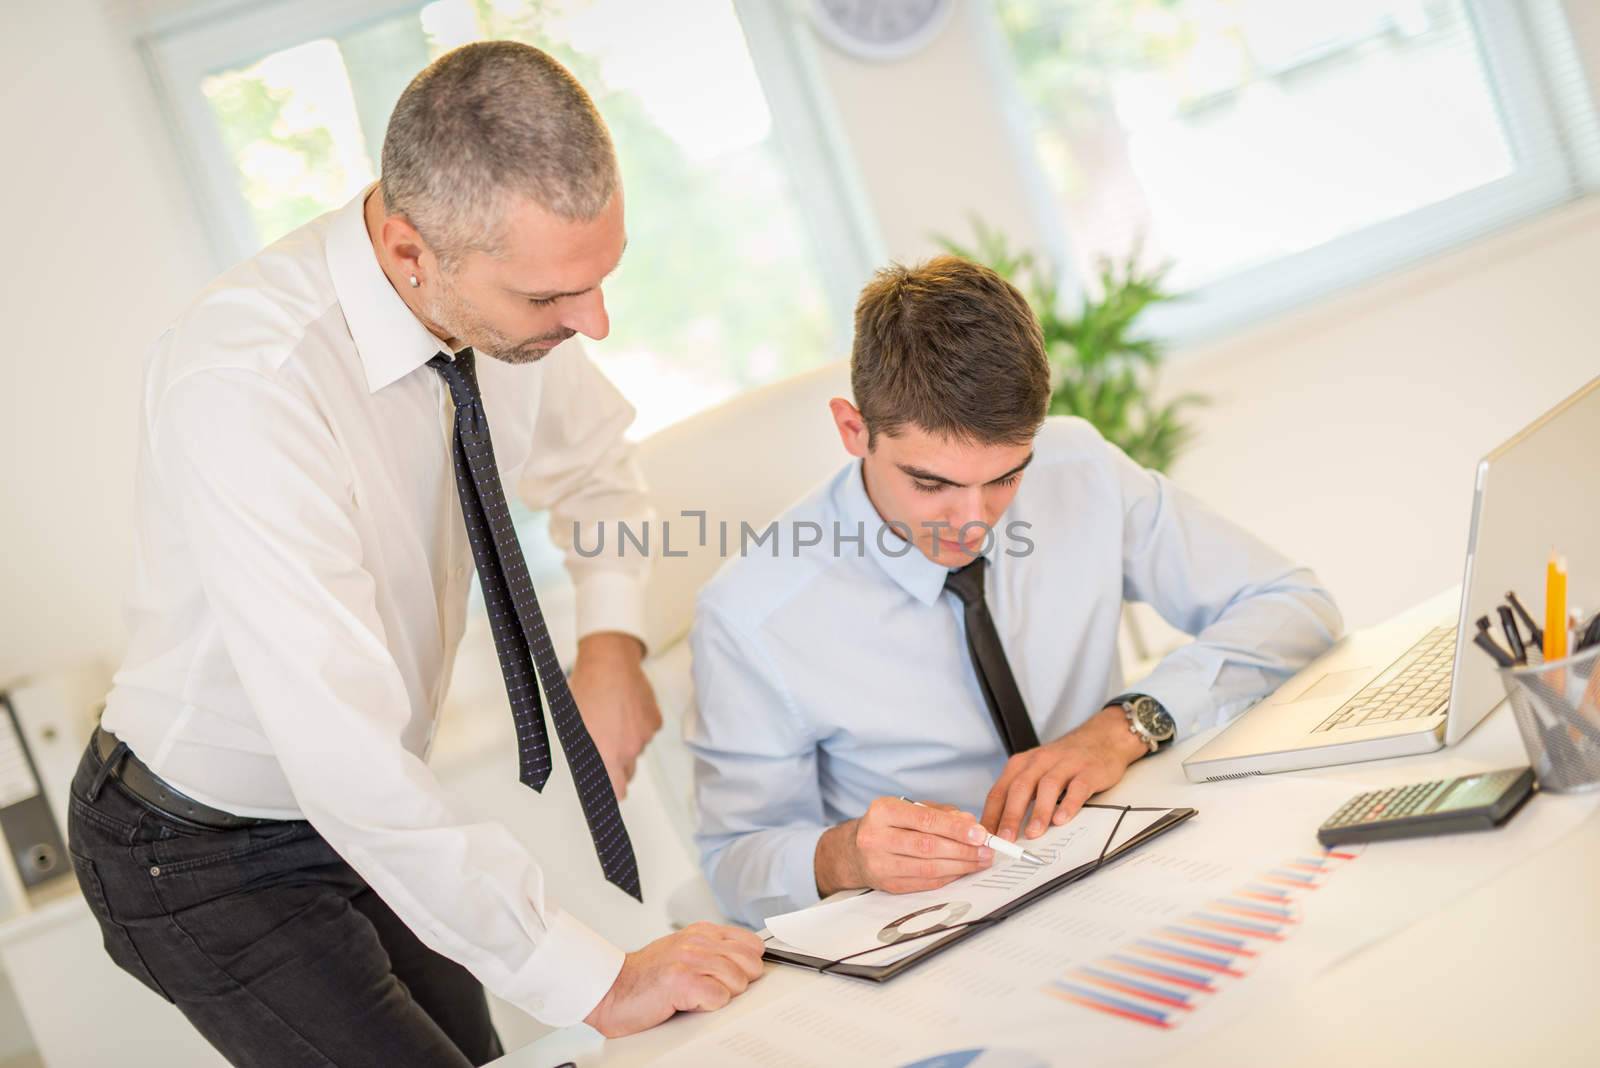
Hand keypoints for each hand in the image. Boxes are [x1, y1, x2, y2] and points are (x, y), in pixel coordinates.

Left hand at [568, 632, 660, 798]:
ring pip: (637, 750)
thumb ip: (586, 756)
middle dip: (617, 765)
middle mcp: (628, 749)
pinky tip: (626, 710)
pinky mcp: (655, 722)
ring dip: (627, 741)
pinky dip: (638, 726)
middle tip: (605, 747)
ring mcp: (644, 736)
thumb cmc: (587, 689)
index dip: (611, 793)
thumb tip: (589, 774)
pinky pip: (647, 733)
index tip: (607, 796)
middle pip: (627, 773)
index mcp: (605, 754)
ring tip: (613, 719)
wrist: (609, 661)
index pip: (616, 793)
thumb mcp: (574, 727)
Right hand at [583, 922, 764, 1037]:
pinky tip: (688, 1003)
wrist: (611, 990)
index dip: (749, 965)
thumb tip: (748, 964)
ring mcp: (690, 959)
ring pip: (737, 981)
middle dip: (739, 982)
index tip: (741, 976)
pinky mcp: (682, 981)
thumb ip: (713, 952)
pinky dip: (706, 1007)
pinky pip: (719, 998)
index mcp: (702, 932)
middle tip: (714, 989)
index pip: (752, 944)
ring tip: (695, 996)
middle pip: (751, 963)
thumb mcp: (684, 953)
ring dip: (720, 996)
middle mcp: (698, 941)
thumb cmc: (647, 977)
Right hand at [814, 797, 993, 896]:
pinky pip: (924, 883)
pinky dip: (948, 877)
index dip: (956, 828)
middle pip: (928, 846)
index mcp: (882, 811)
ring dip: (960, 866)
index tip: (980, 833)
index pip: (925, 820)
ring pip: (928, 868)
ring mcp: (880, 864)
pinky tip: (962, 871)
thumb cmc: (888, 825)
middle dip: (963, 849)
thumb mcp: (909, 808)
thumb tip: (970, 824)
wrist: (854, 851)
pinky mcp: (887, 884)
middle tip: (987, 850)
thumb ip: (941, 814)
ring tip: (980, 861)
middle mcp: (876, 837)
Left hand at [980, 704, 1148, 842]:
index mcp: (1021, 765)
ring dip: (1038, 812)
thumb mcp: (1036, 773)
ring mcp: (1065, 764)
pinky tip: (1062, 819)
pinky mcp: (1088, 770)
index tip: (986, 838)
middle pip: (1019, 788)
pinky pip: (1077, 788)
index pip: (999, 792)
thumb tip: (1002, 831)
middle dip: (1010, 816)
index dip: (990, 816)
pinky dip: (1069, 804)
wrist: (1102, 737)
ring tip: (1033, 834)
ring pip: (1047, 787)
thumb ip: (1020, 797)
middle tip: (1005, 839)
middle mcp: (1040, 761)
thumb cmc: (1064, 761)